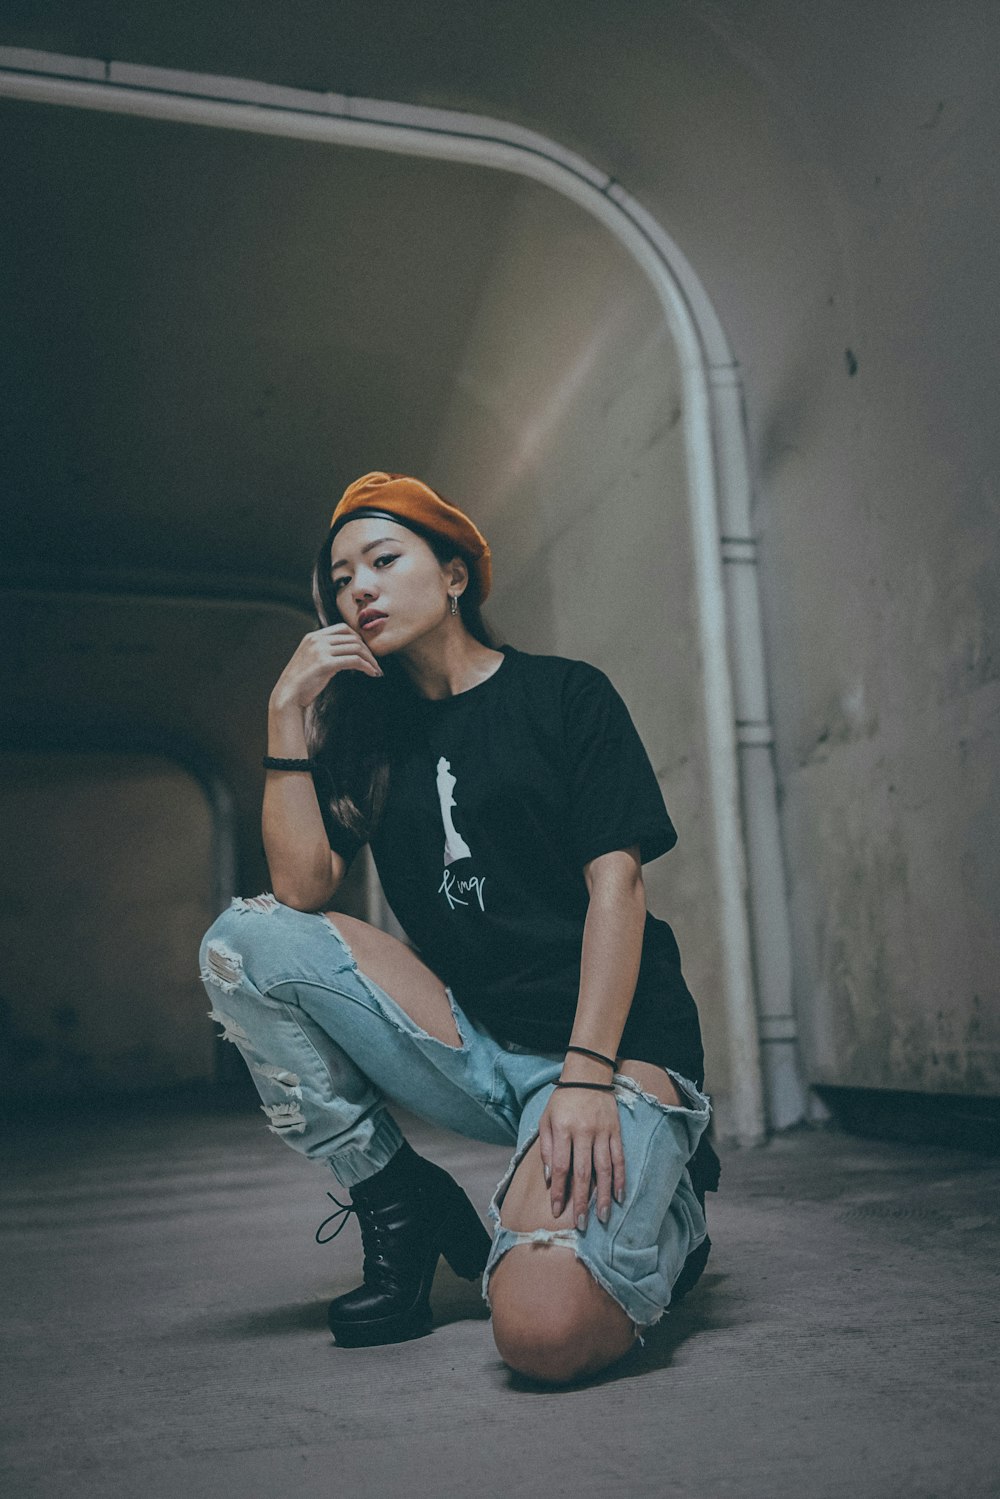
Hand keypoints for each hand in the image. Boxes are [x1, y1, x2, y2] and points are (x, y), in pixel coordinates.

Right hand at [270, 623, 383, 710]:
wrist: (288, 696)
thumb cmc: (301, 683)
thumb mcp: (311, 660)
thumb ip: (325, 652)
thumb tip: (346, 653)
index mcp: (313, 637)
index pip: (343, 628)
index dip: (358, 638)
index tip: (366, 650)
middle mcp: (316, 640)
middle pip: (352, 637)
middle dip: (367, 650)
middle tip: (375, 662)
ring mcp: (320, 651)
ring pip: (356, 648)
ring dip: (370, 659)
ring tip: (376, 669)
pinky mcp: (325, 664)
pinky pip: (354, 661)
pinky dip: (367, 666)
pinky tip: (372, 673)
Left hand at [538, 1085, 624, 1230]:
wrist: (588, 1076)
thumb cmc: (562, 1101)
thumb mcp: (546, 1120)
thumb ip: (546, 1149)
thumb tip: (551, 1178)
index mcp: (562, 1130)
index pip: (561, 1167)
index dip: (559, 1191)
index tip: (557, 1211)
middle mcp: (583, 1132)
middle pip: (582, 1173)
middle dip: (581, 1201)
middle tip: (581, 1223)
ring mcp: (602, 1132)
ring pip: (603, 1169)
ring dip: (603, 1195)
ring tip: (602, 1216)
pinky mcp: (616, 1131)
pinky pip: (619, 1158)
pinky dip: (620, 1178)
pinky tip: (619, 1195)